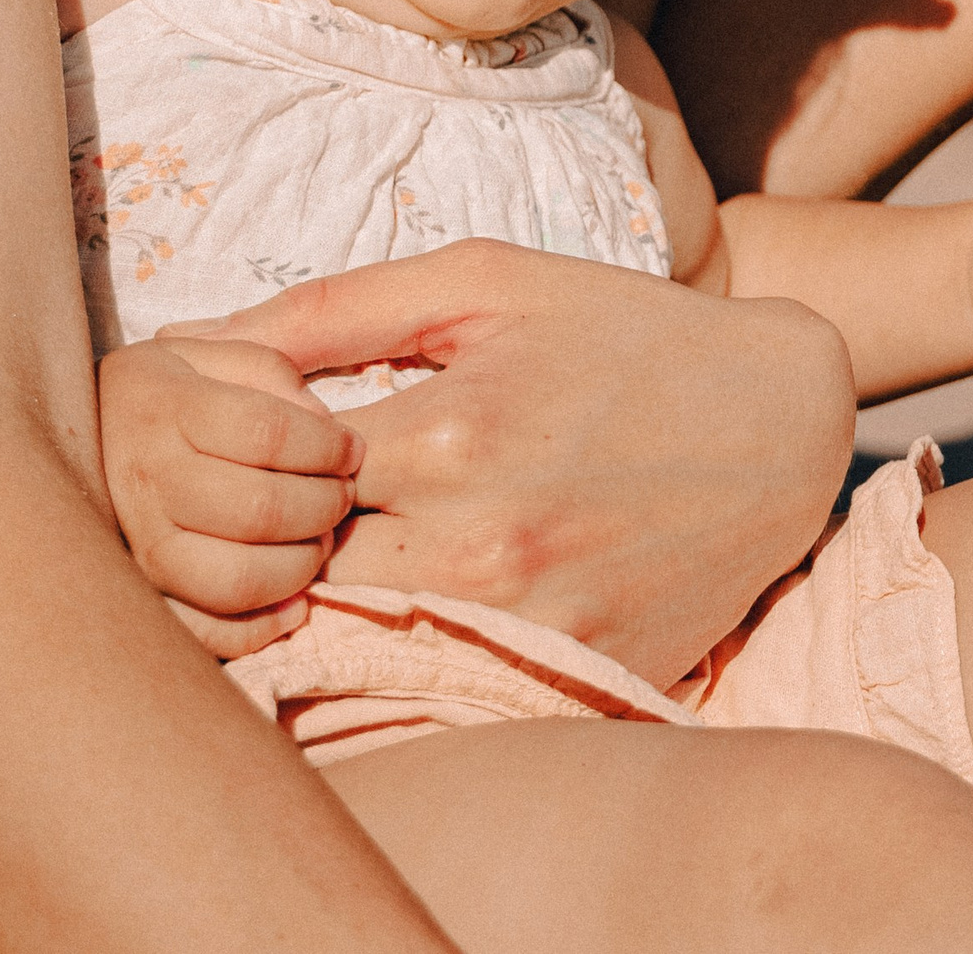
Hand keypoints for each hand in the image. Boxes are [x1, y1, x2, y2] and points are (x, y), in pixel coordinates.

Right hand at [95, 334, 360, 659]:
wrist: (83, 435)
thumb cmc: (168, 391)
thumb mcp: (214, 355)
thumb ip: (273, 375)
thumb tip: (324, 426)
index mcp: (173, 409)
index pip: (268, 434)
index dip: (326, 447)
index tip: (352, 450)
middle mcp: (150, 480)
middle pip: (259, 511)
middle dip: (323, 508)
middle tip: (342, 496)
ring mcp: (138, 545)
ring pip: (234, 580)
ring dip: (298, 569)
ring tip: (320, 543)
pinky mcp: (139, 593)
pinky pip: (200, 632)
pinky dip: (256, 631)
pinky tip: (292, 607)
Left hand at [179, 240, 857, 692]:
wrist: (779, 420)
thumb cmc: (621, 333)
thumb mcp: (487, 282)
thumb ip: (334, 309)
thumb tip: (193, 340)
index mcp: (445, 432)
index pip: (261, 483)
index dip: (234, 469)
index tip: (254, 449)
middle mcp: (475, 542)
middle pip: (292, 585)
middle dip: (268, 549)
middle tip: (289, 511)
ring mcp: (520, 623)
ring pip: (352, 649)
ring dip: (331, 606)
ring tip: (361, 548)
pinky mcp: (560, 676)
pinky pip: (438, 690)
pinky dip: (412, 654)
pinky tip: (430, 599)